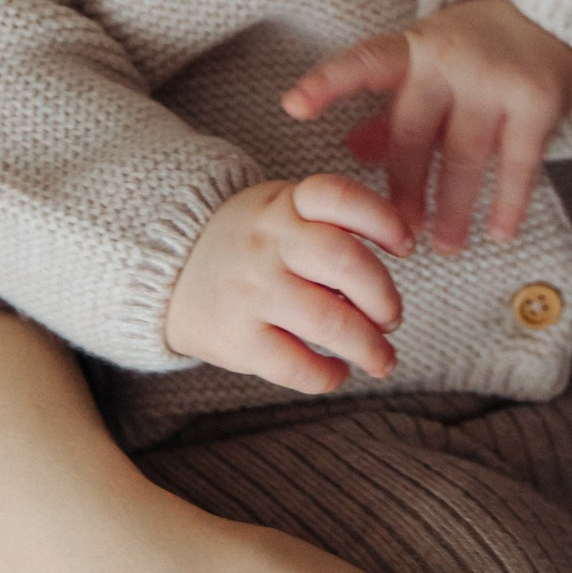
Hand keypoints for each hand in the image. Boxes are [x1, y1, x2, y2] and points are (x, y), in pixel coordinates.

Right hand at [164, 175, 412, 390]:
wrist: (165, 275)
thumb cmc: (249, 244)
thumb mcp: (279, 210)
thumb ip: (330, 223)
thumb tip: (402, 254)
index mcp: (285, 204)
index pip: (339, 197)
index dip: (384, 220)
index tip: (405, 247)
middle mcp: (268, 242)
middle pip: (346, 262)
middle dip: (385, 298)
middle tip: (391, 319)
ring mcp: (251, 290)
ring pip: (329, 320)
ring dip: (370, 347)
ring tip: (382, 358)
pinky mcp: (236, 339)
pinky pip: (296, 364)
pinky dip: (328, 375)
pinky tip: (335, 371)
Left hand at [283, 0, 571, 252]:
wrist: (549, 13)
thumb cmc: (472, 51)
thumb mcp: (425, 67)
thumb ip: (388, 110)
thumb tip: (351, 152)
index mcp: (413, 49)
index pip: (363, 64)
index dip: (327, 83)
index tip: (293, 106)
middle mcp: (450, 61)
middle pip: (414, 132)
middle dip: (404, 187)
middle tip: (398, 232)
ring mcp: (495, 80)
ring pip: (465, 155)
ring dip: (454, 207)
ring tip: (446, 246)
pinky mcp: (537, 100)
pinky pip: (519, 163)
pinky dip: (508, 202)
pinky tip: (499, 233)